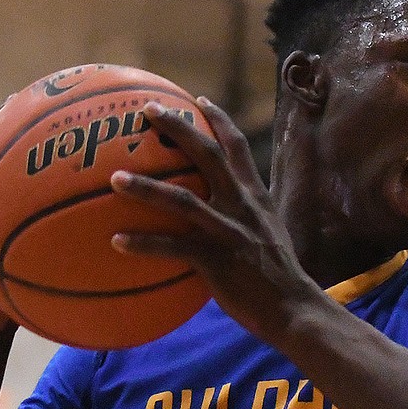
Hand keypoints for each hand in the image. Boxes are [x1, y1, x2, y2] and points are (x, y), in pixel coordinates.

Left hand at [109, 98, 317, 343]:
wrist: (293, 308)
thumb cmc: (277, 278)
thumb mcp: (269, 235)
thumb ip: (247, 217)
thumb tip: (222, 213)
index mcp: (255, 196)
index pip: (238, 147)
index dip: (218, 120)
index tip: (199, 100)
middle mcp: (242, 205)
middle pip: (207, 154)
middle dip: (178, 128)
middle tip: (147, 110)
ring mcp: (228, 231)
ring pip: (181, 199)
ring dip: (146, 187)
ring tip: (115, 178)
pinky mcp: (216, 259)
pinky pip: (172, 247)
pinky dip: (143, 243)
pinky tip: (116, 240)